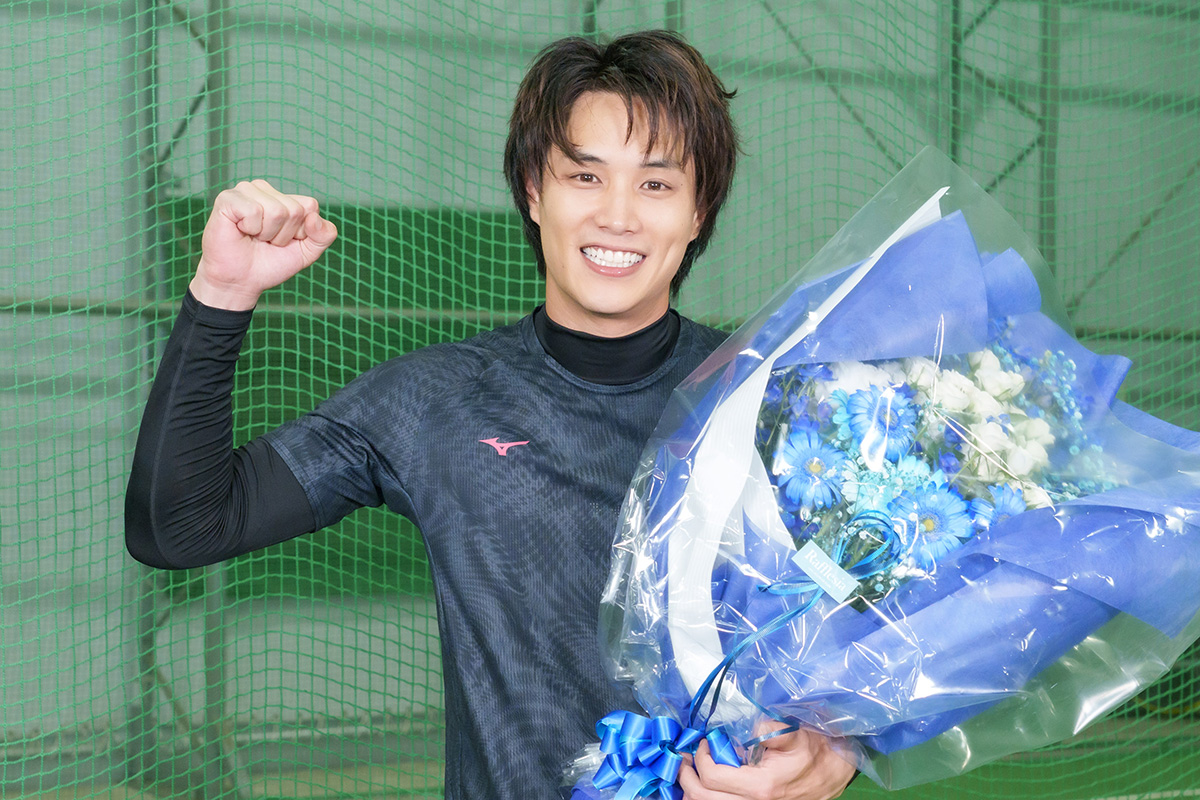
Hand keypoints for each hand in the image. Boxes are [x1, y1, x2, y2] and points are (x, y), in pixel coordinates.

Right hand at [190, 179, 337, 309]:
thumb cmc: (271, 264)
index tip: (285, 241)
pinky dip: (250, 228)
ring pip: (276, 211)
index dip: (301, 231)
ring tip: (253, 237)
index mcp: (284, 197)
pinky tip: (240, 230)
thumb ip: (324, 235)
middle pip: (294, 210)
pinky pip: (254, 210)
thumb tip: (314, 217)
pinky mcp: (228, 198)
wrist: (241, 281)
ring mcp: (246, 190)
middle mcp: (265, 189)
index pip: (310, 206)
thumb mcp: (307, 252)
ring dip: (267, 233)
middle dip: (283, 235)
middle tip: (265, 241)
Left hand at [679, 724, 855, 799]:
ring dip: (693, 793)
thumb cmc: (814, 751)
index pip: (713, 776)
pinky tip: (703, 788)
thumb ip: (771, 729)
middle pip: (704, 799)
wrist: (834, 772)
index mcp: (762, 786)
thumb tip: (750, 727)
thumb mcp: (794, 734)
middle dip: (687, 779)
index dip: (701, 758)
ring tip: (689, 775)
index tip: (702, 743)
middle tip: (683, 761)